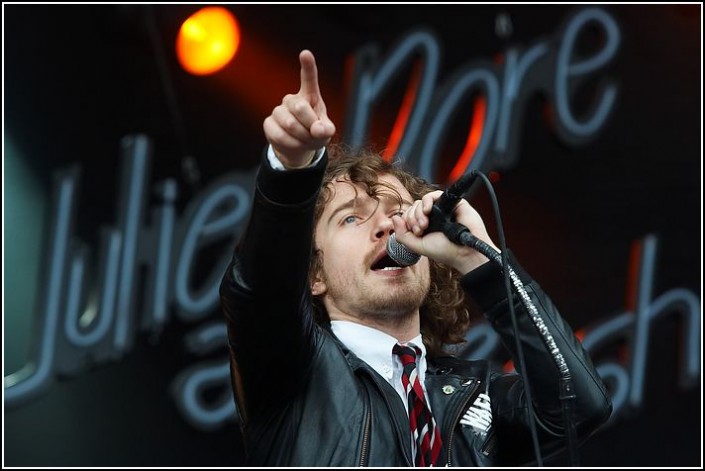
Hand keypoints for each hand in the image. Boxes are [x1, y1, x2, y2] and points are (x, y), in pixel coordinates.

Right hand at [263, 50, 335, 167]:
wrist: (299, 147)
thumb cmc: (315, 134)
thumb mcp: (326, 132)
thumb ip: (326, 129)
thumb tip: (318, 129)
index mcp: (310, 96)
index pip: (309, 78)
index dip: (308, 66)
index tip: (305, 54)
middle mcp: (292, 99)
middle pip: (300, 108)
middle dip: (310, 126)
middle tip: (314, 135)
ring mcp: (279, 110)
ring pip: (290, 124)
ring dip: (302, 138)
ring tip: (306, 140)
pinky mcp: (268, 123)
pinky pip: (280, 135)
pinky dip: (292, 144)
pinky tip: (295, 143)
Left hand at [391, 190, 500, 273]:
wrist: (465, 252)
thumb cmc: (445, 251)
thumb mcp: (417, 246)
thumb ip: (402, 235)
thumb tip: (394, 217)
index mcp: (424, 225)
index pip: (408, 215)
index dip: (407, 221)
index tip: (415, 233)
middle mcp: (432, 216)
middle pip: (413, 207)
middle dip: (412, 218)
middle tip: (420, 230)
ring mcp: (442, 209)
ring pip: (422, 201)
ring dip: (418, 212)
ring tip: (425, 224)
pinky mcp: (452, 203)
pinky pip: (436, 194)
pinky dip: (428, 200)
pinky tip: (428, 210)